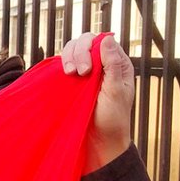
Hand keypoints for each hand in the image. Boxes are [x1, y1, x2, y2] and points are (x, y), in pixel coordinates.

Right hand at [61, 32, 134, 172]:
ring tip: (69, 74)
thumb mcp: (116, 92)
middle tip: (79, 74)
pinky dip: (61, 64)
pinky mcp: (73, 79)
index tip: (87, 70)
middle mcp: (102, 64)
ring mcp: (87, 70)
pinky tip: (64, 75)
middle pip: (86, 42)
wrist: (99, 141)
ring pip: (73, 49)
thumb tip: (108, 39)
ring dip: (68, 57)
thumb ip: (112, 65)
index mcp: (118, 64)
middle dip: (79, 52)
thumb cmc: (113, 119)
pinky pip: (64, 62)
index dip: (92, 48)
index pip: (103, 41)